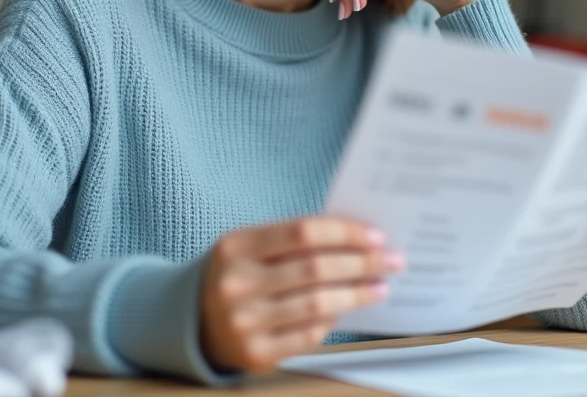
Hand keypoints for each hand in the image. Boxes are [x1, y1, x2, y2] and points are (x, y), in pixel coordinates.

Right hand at [199, 217, 404, 372]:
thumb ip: (296, 239)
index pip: (303, 232)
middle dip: (362, 263)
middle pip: (316, 268)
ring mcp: (244, 322)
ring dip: (358, 294)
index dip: (345, 232)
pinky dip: (333, 320)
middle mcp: (236, 284)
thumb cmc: (239, 275)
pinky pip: (309, 335)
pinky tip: (348, 309)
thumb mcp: (252, 247)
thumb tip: (359, 238)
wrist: (194, 322)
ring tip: (380, 286)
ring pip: (319, 304)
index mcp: (236, 246)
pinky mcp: (256, 354)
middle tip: (392, 260)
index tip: (377, 236)